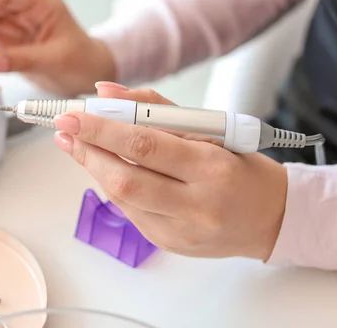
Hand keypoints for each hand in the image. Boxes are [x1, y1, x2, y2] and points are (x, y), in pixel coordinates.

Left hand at [53, 82, 287, 260]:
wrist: (271, 218)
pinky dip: (113, 186)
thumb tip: (106, 93)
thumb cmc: (241, 167)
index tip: (73, 116)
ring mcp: (181, 230)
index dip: (101, 130)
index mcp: (213, 167)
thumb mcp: (211, 128)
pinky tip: (108, 169)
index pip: (144, 145)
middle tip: (65, 130)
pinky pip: (129, 211)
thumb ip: (156, 108)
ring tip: (79, 145)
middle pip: (124, 178)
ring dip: (94, 167)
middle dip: (87, 151)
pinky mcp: (169, 244)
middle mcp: (197, 205)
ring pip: (121, 197)